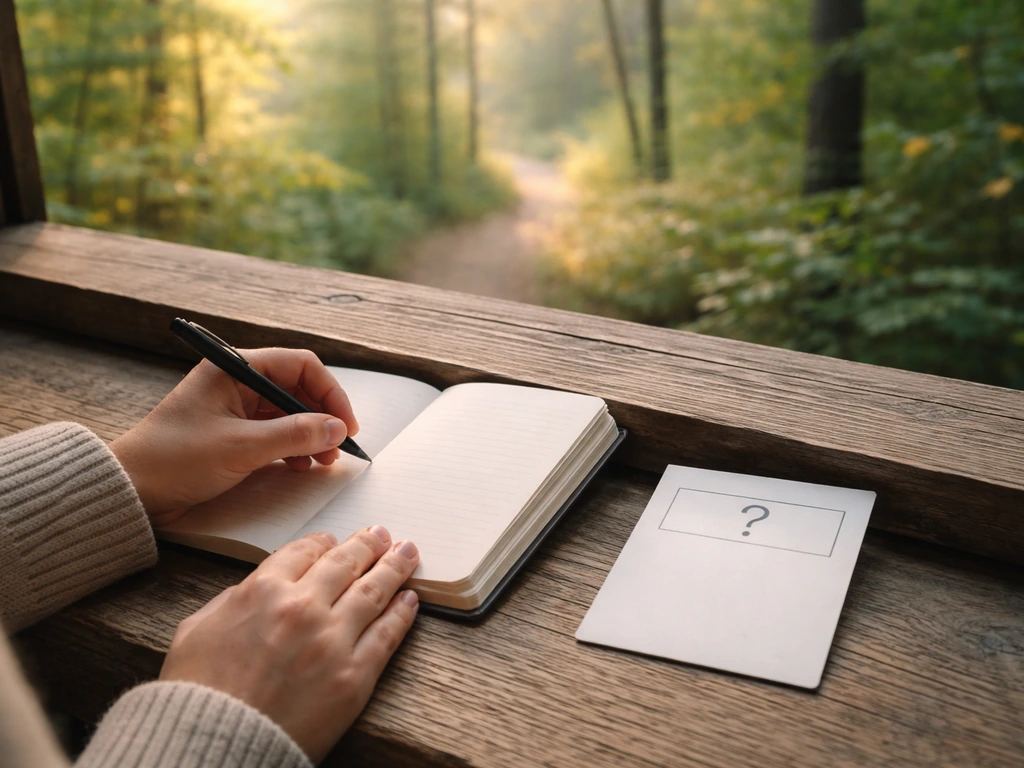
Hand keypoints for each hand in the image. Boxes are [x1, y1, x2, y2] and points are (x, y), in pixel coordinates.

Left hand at [111, 348, 358, 525]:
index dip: (330, 393)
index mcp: (234, 369)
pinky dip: (294, 447)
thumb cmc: (174, 460)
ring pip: (289, 412)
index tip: (345, 424)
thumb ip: (294, 435)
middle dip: (322, 416)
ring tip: (322, 461)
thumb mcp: (241, 447)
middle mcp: (237, 383)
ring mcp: (235, 409)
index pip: (300, 365)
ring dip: (311, 434)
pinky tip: (301, 465)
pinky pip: (276, 432)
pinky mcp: (233, 433)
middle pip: (298, 389)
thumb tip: (337, 428)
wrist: (131, 491)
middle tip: (338, 446)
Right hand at [160, 528, 420, 762]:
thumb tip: (252, 591)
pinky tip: (410, 599)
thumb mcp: (196, 631)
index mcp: (263, 590)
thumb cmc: (197, 695)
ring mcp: (333, 640)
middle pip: (346, 563)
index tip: (335, 540)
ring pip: (374, 590)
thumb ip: (230, 601)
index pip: (305, 551)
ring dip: (395, 566)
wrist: (215, 747)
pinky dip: (402, 612)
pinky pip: (387, 634)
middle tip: (381, 535)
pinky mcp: (354, 676)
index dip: (324, 543)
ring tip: (408, 553)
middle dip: (367, 544)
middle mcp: (303, 607)